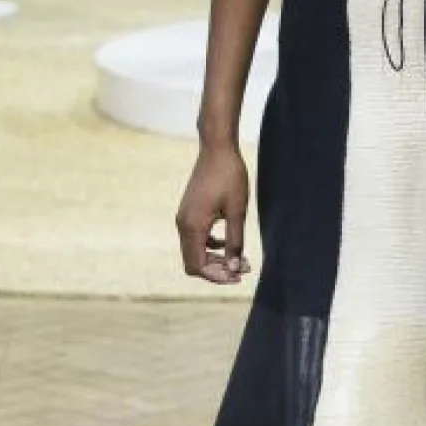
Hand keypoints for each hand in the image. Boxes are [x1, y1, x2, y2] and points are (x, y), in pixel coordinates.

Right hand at [176, 141, 251, 285]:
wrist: (217, 149)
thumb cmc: (230, 177)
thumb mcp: (237, 211)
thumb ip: (235, 242)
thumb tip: (235, 268)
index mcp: (193, 226)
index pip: (198, 266)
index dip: (217, 276)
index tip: (238, 276)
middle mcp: (183, 224)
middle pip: (193, 262)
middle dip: (217, 270)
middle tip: (243, 269)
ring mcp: (183, 218)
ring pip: (194, 251)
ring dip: (215, 259)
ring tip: (240, 259)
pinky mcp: (188, 212)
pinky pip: (195, 239)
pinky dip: (210, 247)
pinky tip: (229, 243)